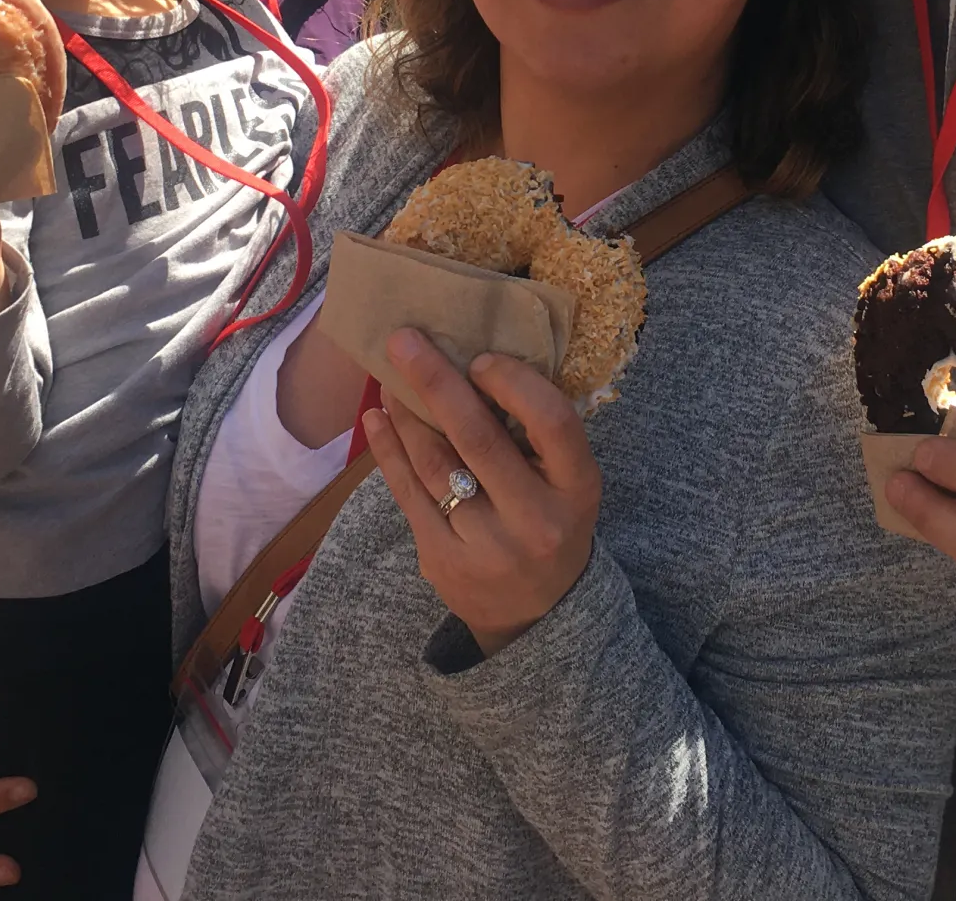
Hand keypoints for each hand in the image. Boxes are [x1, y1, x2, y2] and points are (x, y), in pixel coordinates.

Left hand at [364, 330, 599, 654]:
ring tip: (390, 375)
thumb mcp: (568, 482)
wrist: (536, 615)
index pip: (552, 422)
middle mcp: (535, 520)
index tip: (480, 358)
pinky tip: (377, 419)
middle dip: (436, 383)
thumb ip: (536, 434)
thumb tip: (472, 361)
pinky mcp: (442, 559)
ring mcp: (486, 545)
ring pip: (435, 463)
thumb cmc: (552, 521)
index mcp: (578, 489)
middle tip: (405, 340)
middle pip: (479, 439)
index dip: (514, 382)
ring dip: (406, 413)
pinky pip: (407, 493)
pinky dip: (389, 450)